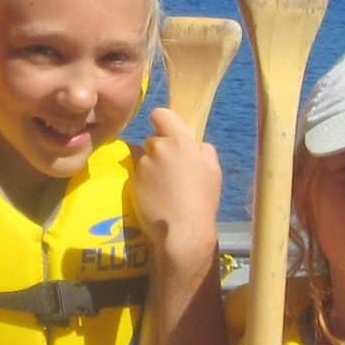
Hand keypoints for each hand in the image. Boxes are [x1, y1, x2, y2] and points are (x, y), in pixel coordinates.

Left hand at [133, 106, 221, 274]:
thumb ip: (203, 150)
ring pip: (143, 158)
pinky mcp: (131, 182)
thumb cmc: (203, 200)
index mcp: (180, 141)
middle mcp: (157, 148)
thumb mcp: (213, 171)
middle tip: (171, 170)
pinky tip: (154, 198)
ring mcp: (142, 165)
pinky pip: (136, 176)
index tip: (168, 135)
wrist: (182, 232)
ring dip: (150, 167)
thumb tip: (195, 145)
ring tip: (163, 188)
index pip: (160, 113)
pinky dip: (143, 182)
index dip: (163, 122)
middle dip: (159, 150)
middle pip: (153, 139)